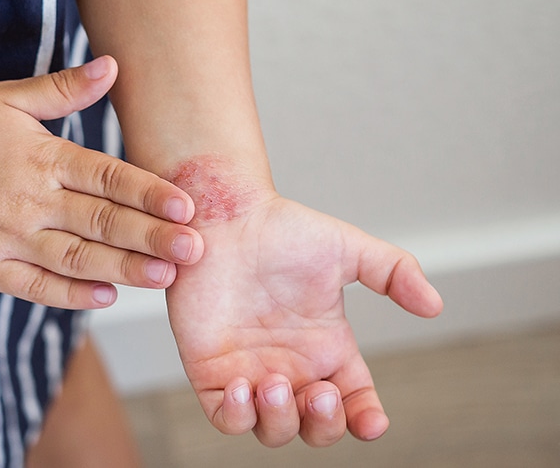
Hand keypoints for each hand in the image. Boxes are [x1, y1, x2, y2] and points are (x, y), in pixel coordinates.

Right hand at [0, 56, 202, 308]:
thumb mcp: (7, 99)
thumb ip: (64, 90)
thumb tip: (113, 66)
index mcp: (41, 157)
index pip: (107, 178)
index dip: (149, 194)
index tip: (187, 207)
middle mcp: (27, 199)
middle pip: (100, 222)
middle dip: (152, 238)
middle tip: (195, 251)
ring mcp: (3, 236)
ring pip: (74, 258)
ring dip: (122, 270)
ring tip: (164, 278)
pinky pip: (32, 286)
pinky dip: (68, 293)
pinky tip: (103, 297)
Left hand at [165, 159, 441, 446]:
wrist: (227, 215)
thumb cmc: (283, 230)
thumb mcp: (348, 249)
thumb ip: (394, 273)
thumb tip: (435, 307)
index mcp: (327, 348)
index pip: (355, 402)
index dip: (366, 420)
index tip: (372, 421)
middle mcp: (292, 366)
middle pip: (316, 426)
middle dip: (324, 424)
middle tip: (320, 391)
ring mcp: (250, 371)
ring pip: (272, 430)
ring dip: (280, 421)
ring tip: (275, 383)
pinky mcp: (210, 370)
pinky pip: (224, 416)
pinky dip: (236, 416)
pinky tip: (242, 388)